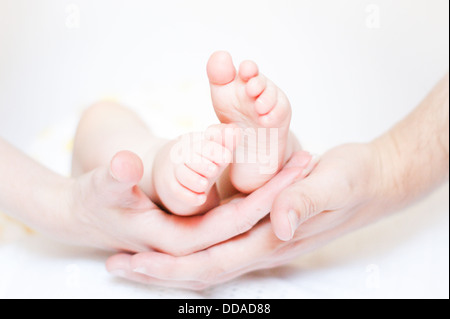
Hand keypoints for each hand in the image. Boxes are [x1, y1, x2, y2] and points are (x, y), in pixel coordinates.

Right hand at [58, 150, 311, 255]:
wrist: (85, 214)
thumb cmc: (94, 200)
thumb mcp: (100, 188)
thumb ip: (115, 179)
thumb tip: (127, 162)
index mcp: (178, 239)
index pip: (235, 219)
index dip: (267, 194)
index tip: (295, 164)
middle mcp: (196, 242)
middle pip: (250, 223)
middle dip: (281, 193)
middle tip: (308, 161)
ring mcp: (200, 237)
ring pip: (247, 222)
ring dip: (274, 196)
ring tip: (300, 165)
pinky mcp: (198, 227)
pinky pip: (235, 218)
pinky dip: (258, 201)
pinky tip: (274, 182)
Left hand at [106, 143, 391, 289]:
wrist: (375, 180)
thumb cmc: (355, 179)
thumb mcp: (335, 181)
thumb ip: (307, 201)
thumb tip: (280, 220)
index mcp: (273, 240)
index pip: (211, 262)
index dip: (168, 266)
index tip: (130, 261)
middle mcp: (263, 247)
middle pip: (200, 269)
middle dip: (157, 270)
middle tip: (116, 263)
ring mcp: (263, 240)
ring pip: (206, 260)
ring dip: (170, 260)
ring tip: (134, 256)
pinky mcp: (264, 228)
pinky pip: (220, 245)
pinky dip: (192, 246)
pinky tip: (176, 237)